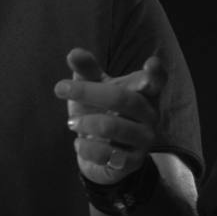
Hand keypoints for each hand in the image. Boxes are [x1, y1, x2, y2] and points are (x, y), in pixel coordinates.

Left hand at [54, 50, 162, 183]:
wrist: (99, 154)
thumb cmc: (99, 111)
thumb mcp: (92, 89)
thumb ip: (86, 71)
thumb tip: (74, 53)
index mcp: (144, 93)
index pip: (157, 81)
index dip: (155, 74)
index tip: (151, 63)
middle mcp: (150, 115)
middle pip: (123, 99)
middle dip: (88, 91)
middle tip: (59, 88)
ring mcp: (144, 140)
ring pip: (113, 127)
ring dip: (85, 123)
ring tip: (71, 123)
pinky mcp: (133, 162)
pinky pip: (106, 154)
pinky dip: (85, 147)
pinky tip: (80, 143)